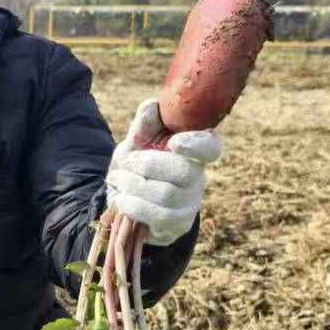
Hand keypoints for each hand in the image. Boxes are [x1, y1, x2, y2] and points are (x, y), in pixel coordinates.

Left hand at [106, 99, 222, 245]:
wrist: (122, 201)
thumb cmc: (135, 167)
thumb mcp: (135, 143)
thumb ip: (144, 125)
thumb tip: (153, 105)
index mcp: (192, 153)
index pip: (211, 147)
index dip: (198, 144)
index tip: (174, 142)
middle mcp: (198, 178)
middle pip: (184, 171)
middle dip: (147, 165)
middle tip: (125, 163)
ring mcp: (191, 203)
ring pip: (167, 194)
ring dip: (133, 185)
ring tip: (117, 180)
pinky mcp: (178, 225)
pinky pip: (159, 216)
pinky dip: (134, 206)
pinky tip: (121, 201)